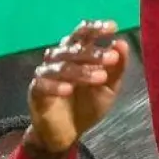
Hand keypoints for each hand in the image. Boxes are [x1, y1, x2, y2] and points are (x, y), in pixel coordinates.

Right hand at [26, 21, 129, 158]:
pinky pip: (43, 84)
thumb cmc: (89, 104)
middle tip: (112, 58)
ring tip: (100, 77)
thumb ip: (117, 68)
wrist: (70, 131)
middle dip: (93, 53)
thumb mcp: (110, 87)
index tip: (113, 27)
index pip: (82, 35)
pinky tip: (69, 89)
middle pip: (72, 50)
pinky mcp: (36, 91)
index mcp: (77, 53)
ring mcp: (46, 73)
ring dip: (81, 71)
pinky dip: (55, 86)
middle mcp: (59, 59)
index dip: (95, 29)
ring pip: (60, 66)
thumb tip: (122, 43)